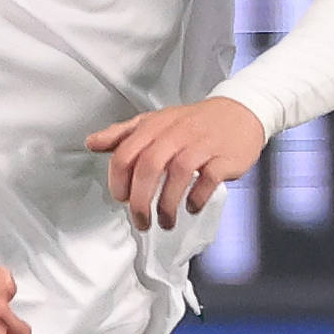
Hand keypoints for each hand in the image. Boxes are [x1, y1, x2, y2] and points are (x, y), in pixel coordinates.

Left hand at [85, 97, 267, 232]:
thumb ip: (122, 134)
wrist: (241, 112)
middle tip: (140, 221)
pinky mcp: (224, 158)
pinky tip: (192, 207)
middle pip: (148, 167)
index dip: (119, 181)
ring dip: (168, 205)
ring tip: (165, 222)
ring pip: (178, 175)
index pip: (125, 154)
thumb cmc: (193, 122)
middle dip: (140, 201)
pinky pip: (208, 180)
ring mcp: (202, 145)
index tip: (122, 199)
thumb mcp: (155, 122)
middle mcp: (176, 133)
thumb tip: (92, 143)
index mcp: (155, 126)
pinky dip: (197, 198)